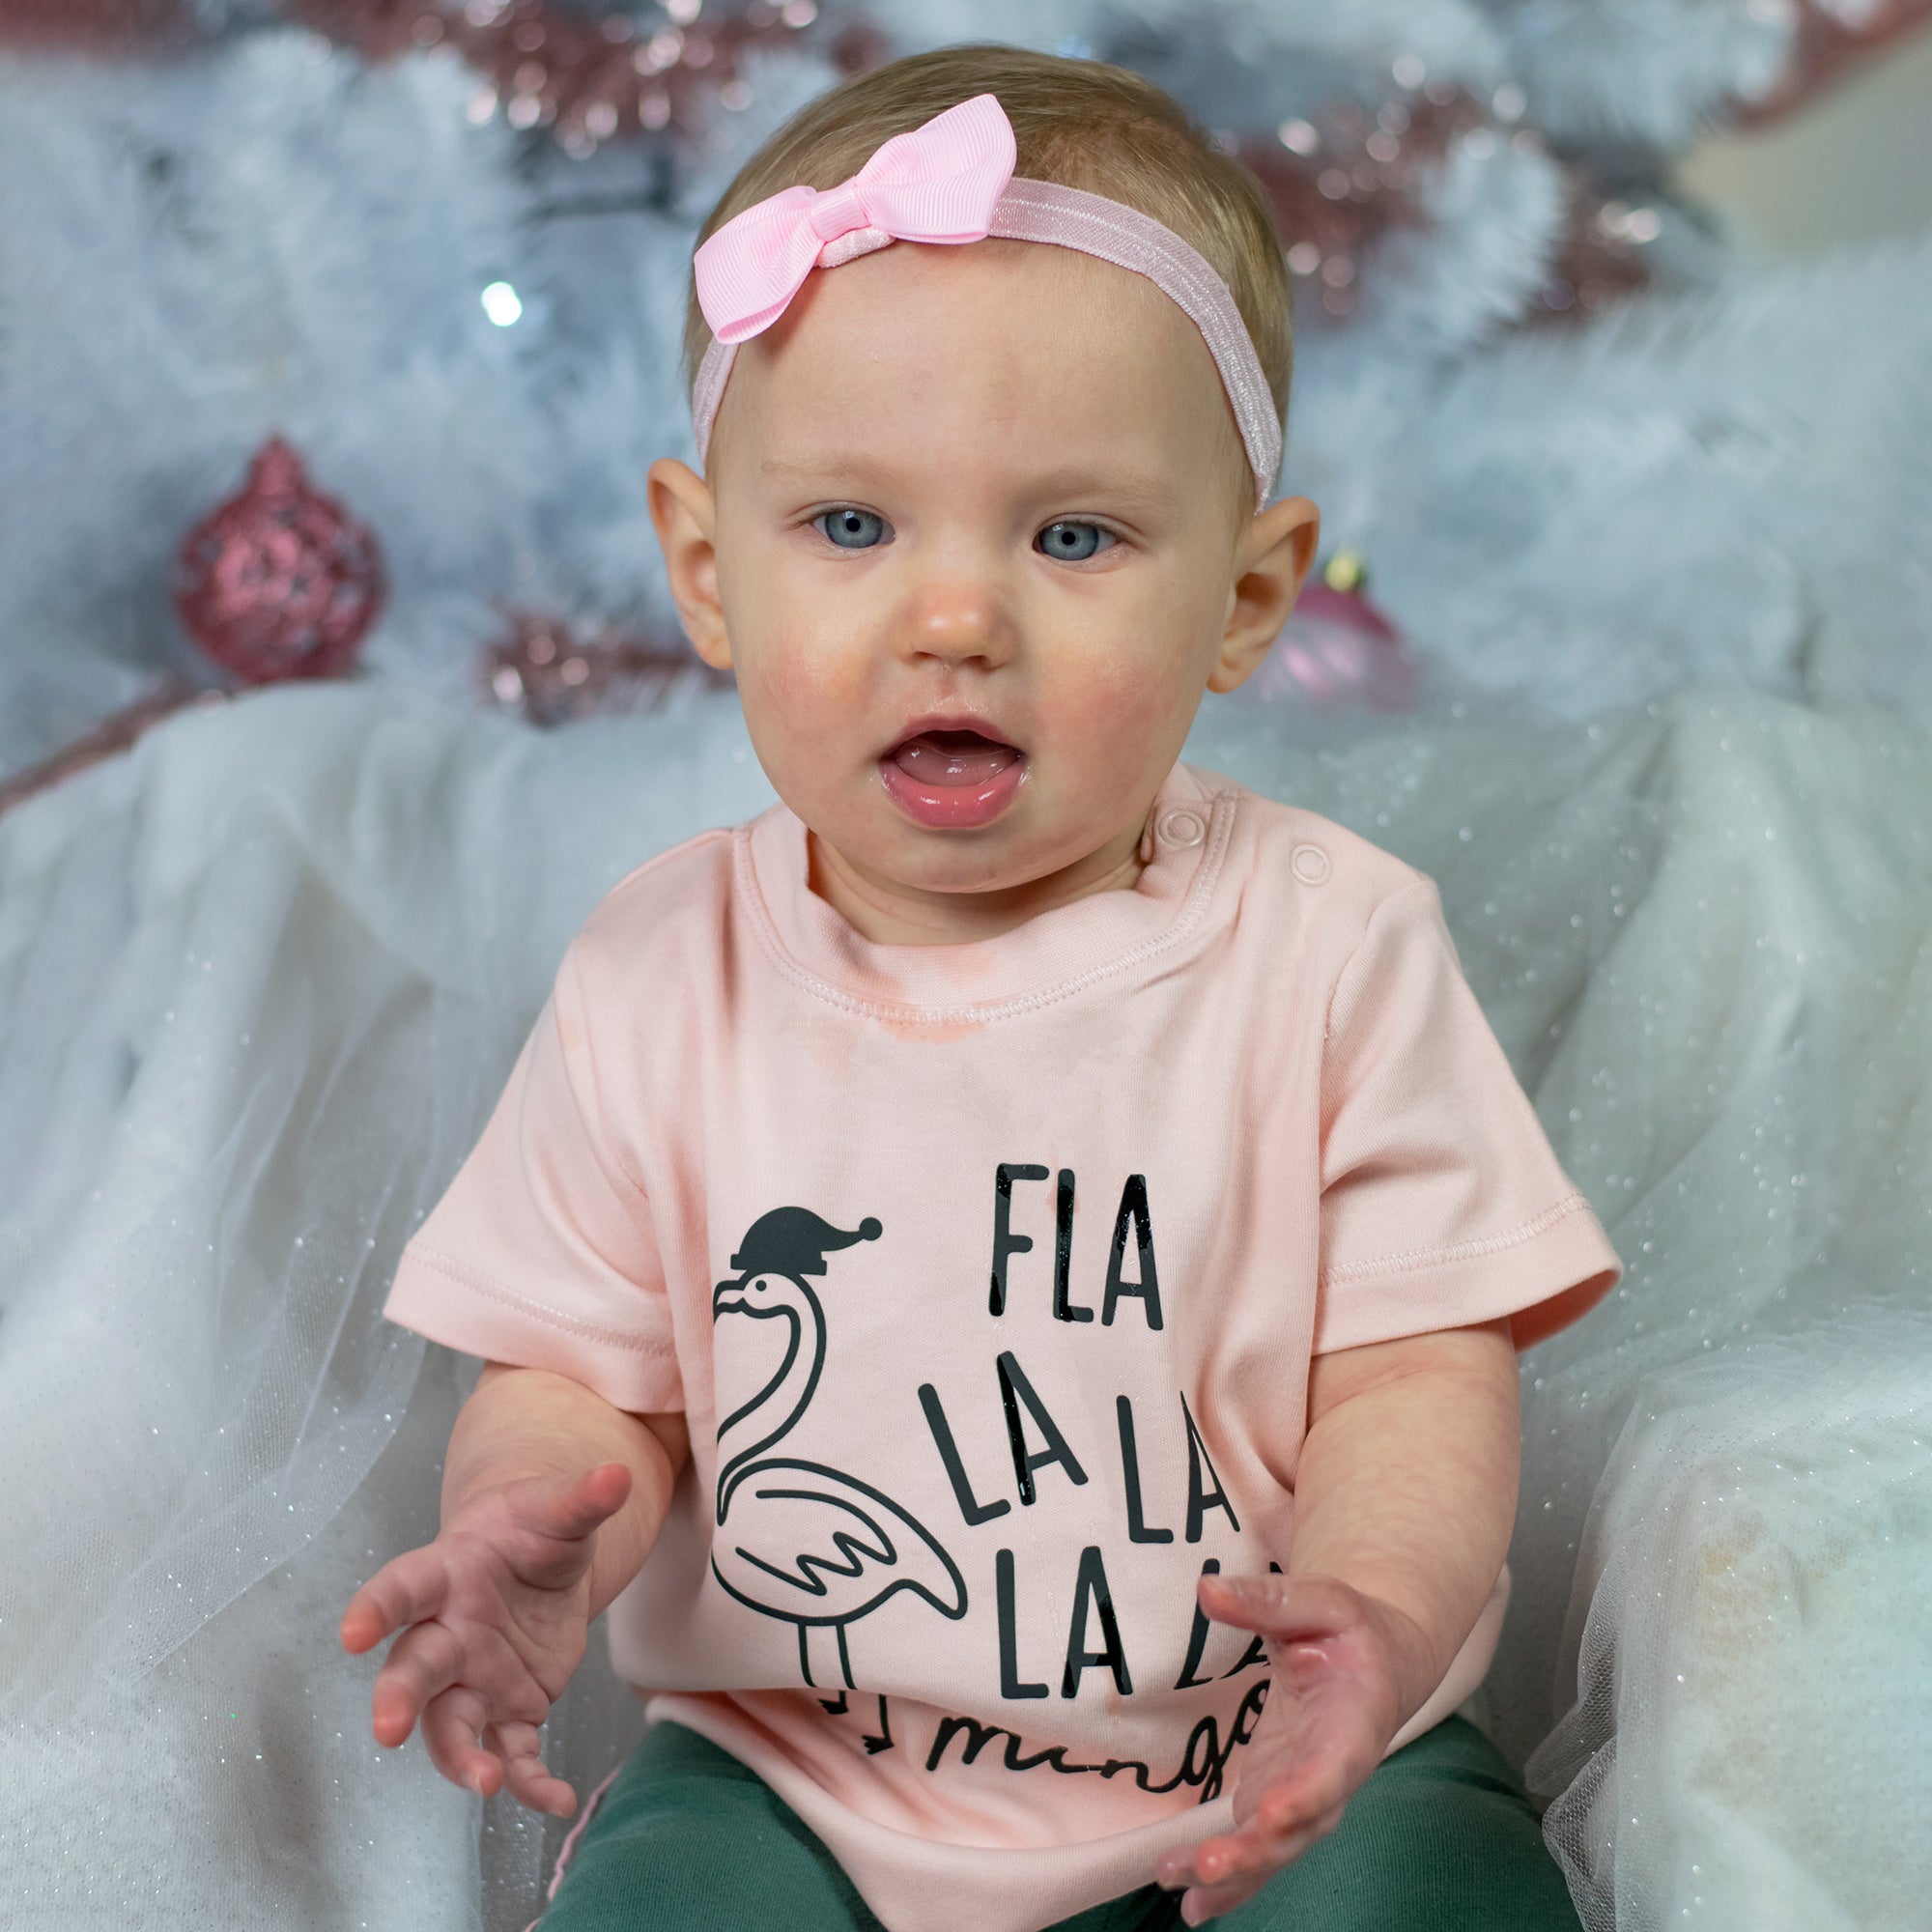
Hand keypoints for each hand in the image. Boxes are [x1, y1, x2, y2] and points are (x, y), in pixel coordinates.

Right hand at [339, 1461, 633, 1818]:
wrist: (540, 1562)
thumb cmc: (531, 1528)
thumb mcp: (557, 1507)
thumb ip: (582, 1498)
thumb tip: (619, 1474)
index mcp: (446, 1574)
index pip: (402, 1588)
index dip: (375, 1608)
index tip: (351, 1633)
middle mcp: (448, 1634)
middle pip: (413, 1671)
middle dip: (397, 1700)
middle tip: (387, 1730)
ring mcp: (474, 1680)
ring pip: (451, 1727)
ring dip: (460, 1759)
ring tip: (486, 1783)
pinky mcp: (510, 1710)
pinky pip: (513, 1754)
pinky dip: (530, 1783)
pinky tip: (555, 1802)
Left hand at [1154, 1571, 1421, 1924]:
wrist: (1375, 1664)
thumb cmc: (1349, 1631)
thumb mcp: (1319, 1601)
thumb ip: (1267, 1600)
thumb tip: (1206, 1590)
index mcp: (1351, 1727)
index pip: (1329, 1771)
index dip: (1300, 1798)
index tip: (1265, 1816)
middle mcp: (1330, 1776)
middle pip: (1298, 1829)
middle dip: (1255, 1853)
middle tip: (1208, 1867)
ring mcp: (1302, 1797)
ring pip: (1274, 1851)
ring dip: (1233, 1876)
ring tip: (1184, 1893)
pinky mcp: (1275, 1801)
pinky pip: (1256, 1850)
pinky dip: (1228, 1879)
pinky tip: (1188, 1899)